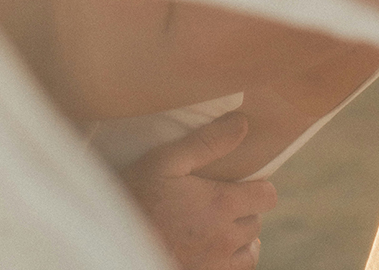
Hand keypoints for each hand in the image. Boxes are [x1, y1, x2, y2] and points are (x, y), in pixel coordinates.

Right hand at [120, 111, 276, 269]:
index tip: (241, 181)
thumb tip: (242, 123)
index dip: (258, 186)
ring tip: (219, 224)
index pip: (267, 196)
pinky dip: (229, 260)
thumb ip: (208, 142)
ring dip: (240, 238)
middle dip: (244, 208)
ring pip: (249, 252)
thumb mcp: (167, 160)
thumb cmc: (136, 196)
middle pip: (256, 222)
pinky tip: (212, 248)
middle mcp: (224, 239)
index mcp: (221, 205)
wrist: (111, 240)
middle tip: (220, 198)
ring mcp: (214, 265)